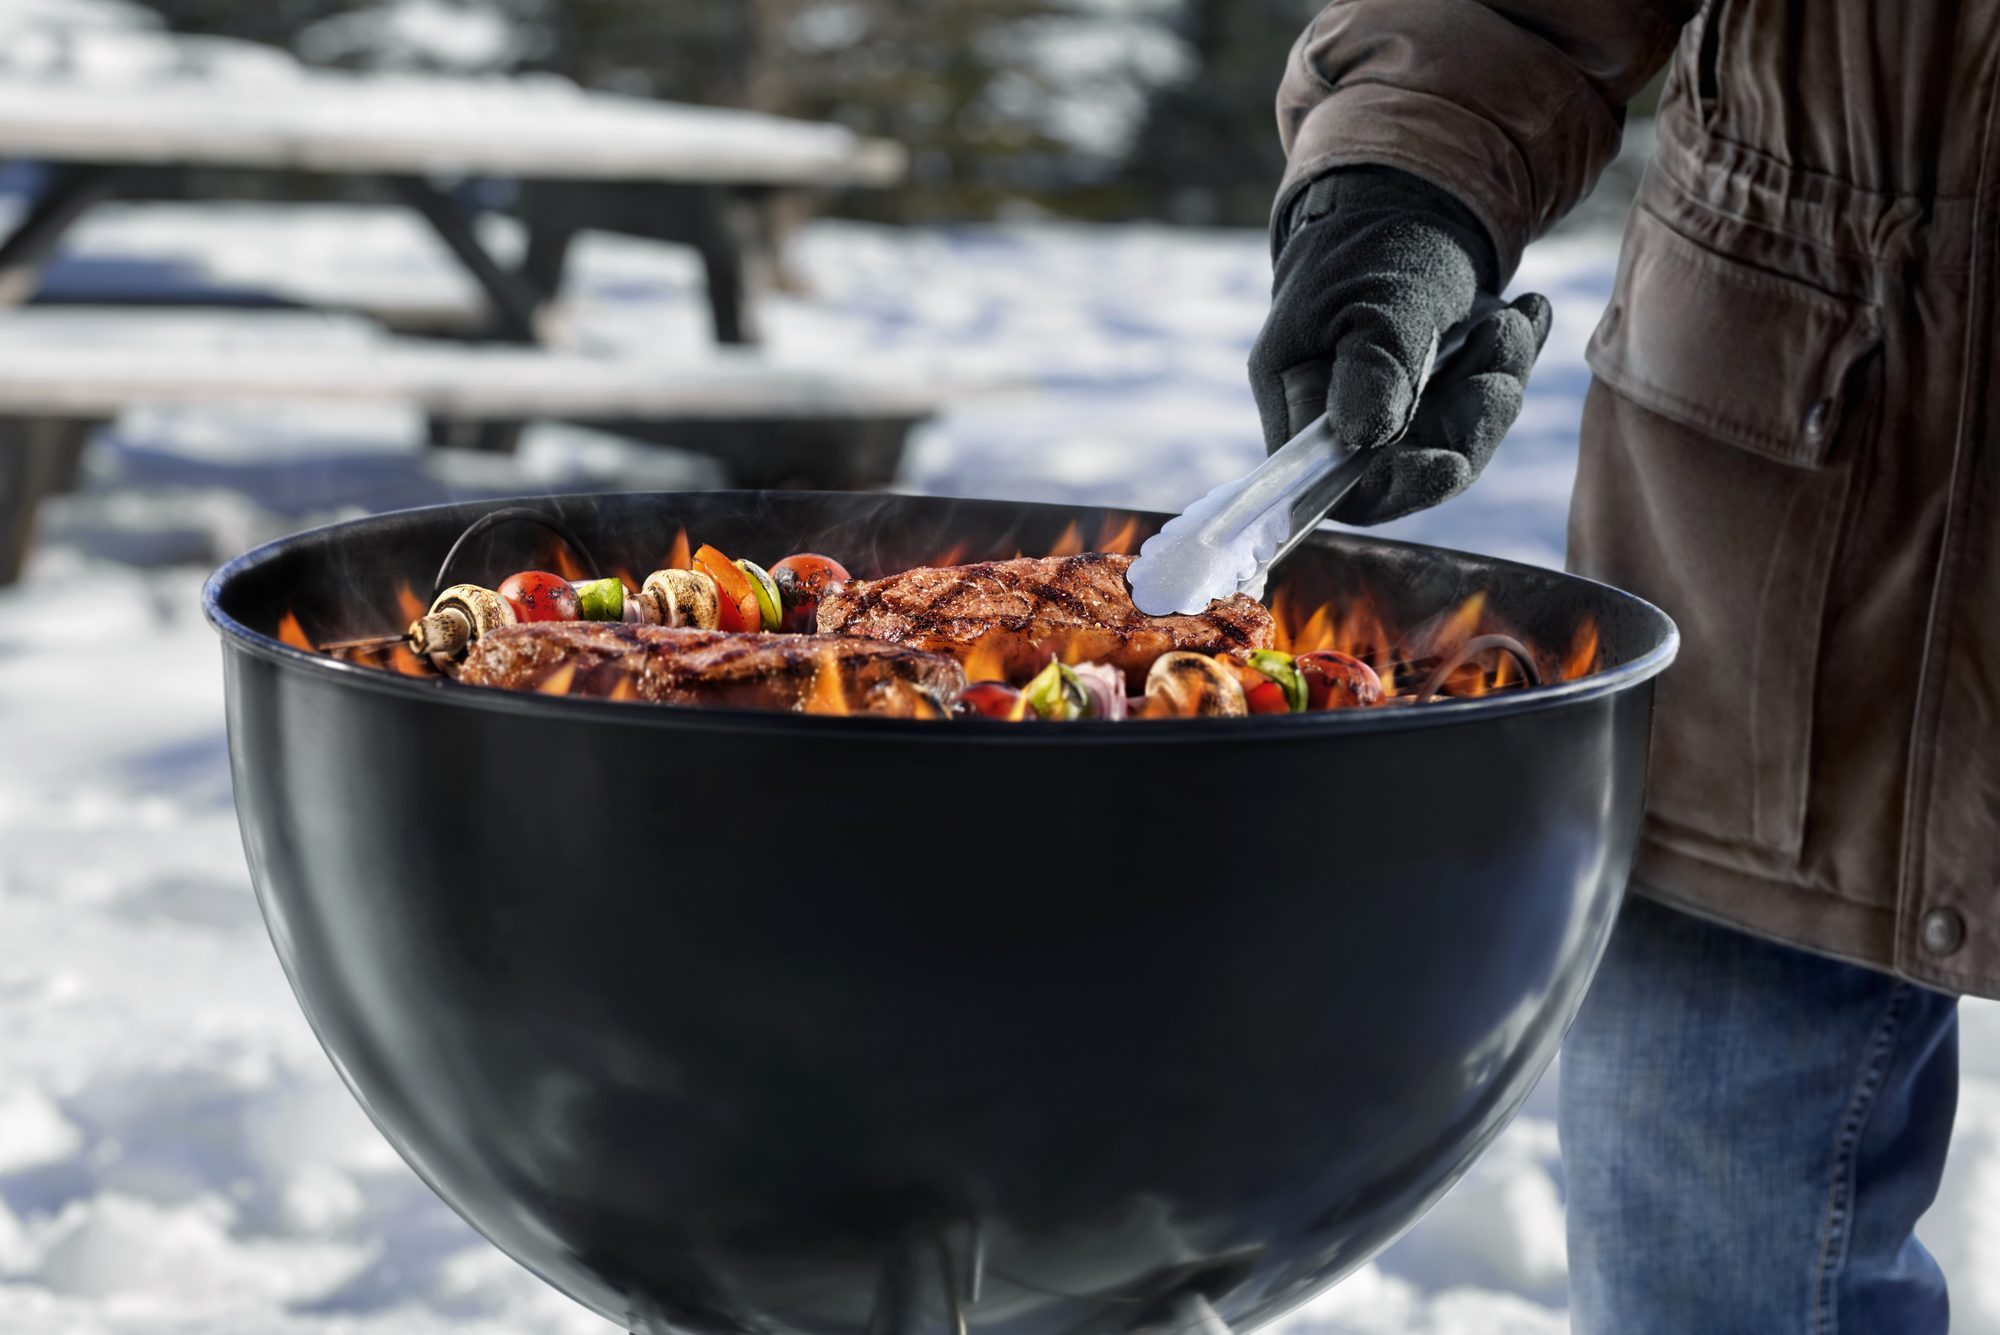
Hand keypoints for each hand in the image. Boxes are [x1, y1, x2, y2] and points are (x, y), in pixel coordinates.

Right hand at [1249, 167, 1551, 525]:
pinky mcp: (1437, 394)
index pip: (1339, 483)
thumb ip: (1373, 364)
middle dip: (1473, 418)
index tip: (1452, 462)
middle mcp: (1344, 418)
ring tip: (1513, 318)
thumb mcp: (1376, 296)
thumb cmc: (1370, 243)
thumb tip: (1365, 437)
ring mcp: (1395, 410)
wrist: (1399, 197)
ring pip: (1462, 437)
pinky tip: (1529, 311)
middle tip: (1504, 344)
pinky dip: (1514, 360)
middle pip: (1414, 466)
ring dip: (1501, 379)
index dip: (1396, 487)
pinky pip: (1484, 403)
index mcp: (1300, 400)